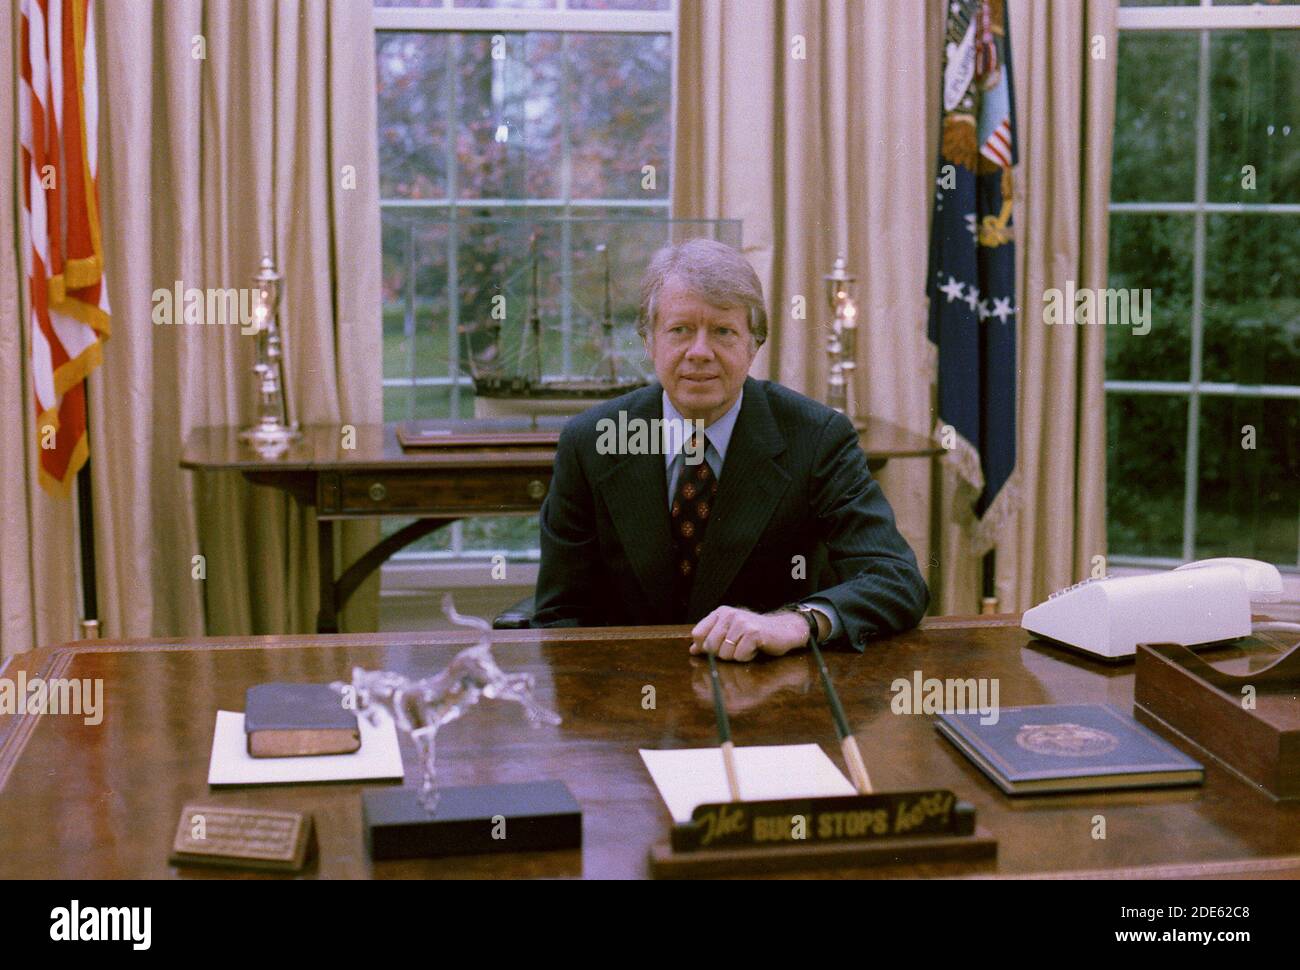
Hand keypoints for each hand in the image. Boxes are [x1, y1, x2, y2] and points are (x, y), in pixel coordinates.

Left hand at [689, 606, 810, 661]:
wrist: (783, 631)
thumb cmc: (754, 635)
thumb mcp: (729, 635)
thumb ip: (710, 640)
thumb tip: (692, 650)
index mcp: (719, 613)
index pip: (697, 634)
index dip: (704, 647)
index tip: (718, 649)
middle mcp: (728, 614)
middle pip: (710, 646)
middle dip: (722, 654)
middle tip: (737, 647)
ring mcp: (741, 622)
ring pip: (725, 653)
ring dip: (737, 656)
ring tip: (747, 646)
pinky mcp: (753, 632)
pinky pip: (740, 656)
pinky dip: (747, 657)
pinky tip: (755, 648)